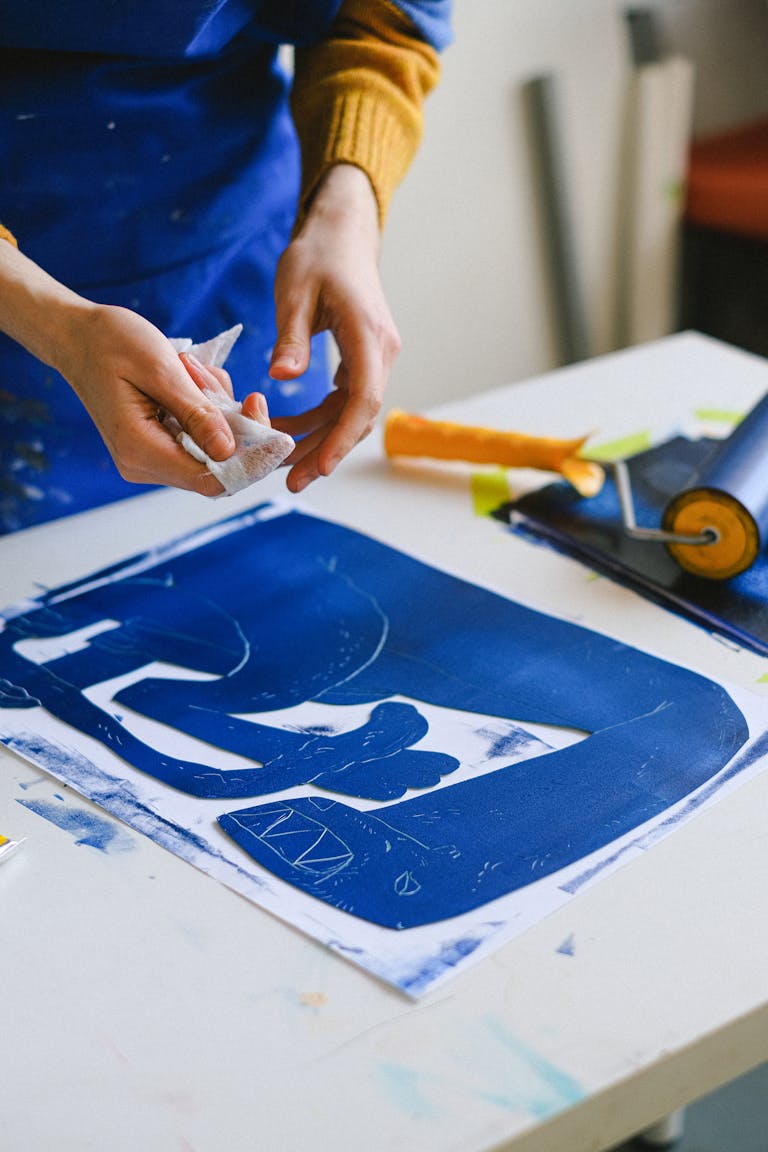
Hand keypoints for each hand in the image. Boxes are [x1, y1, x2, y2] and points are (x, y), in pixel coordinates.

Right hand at [0, 239, 271, 495]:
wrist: (77, 335)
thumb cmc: (112, 342)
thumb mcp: (159, 368)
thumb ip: (196, 412)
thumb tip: (229, 450)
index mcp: (140, 450)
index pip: (211, 480)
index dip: (247, 457)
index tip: (260, 409)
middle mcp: (144, 465)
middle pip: (216, 467)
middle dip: (231, 423)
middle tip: (215, 378)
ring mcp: (150, 458)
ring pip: (211, 449)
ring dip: (216, 409)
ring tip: (192, 370)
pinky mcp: (157, 445)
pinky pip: (199, 437)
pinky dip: (206, 408)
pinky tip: (190, 377)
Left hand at [269, 163, 400, 492]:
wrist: (342, 233)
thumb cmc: (317, 257)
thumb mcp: (295, 291)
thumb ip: (290, 337)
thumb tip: (281, 378)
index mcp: (368, 337)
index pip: (363, 399)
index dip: (342, 438)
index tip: (321, 468)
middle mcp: (380, 353)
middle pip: (359, 417)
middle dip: (326, 452)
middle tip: (291, 481)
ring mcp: (374, 358)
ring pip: (352, 414)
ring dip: (321, 440)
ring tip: (285, 464)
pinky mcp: (361, 360)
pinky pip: (345, 400)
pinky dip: (320, 419)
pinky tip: (290, 430)